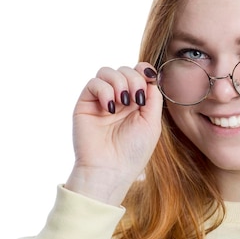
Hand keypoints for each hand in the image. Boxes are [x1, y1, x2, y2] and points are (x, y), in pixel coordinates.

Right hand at [65, 63, 162, 204]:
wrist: (110, 170)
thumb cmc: (133, 151)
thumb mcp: (152, 122)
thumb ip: (154, 97)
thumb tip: (151, 76)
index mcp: (137, 102)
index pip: (139, 73)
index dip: (145, 70)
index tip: (150, 78)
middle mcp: (119, 99)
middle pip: (125, 69)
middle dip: (134, 79)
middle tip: (136, 99)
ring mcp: (101, 100)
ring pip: (108, 71)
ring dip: (120, 82)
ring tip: (123, 102)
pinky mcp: (86, 104)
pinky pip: (94, 83)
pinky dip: (104, 90)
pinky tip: (110, 108)